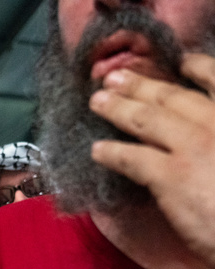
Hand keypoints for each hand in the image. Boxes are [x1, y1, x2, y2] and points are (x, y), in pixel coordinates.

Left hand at [89, 55, 214, 266]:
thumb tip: (205, 132)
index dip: (198, 67)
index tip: (181, 61)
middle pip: (174, 97)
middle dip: (141, 85)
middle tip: (115, 78)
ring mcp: (196, 146)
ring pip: (147, 120)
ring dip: (118, 108)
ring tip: (97, 102)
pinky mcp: (173, 175)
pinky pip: (133, 159)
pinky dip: (112, 153)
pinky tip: (97, 151)